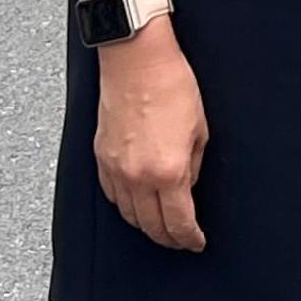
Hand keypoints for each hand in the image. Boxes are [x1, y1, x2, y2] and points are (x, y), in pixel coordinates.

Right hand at [95, 23, 211, 250]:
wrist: (137, 58)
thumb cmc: (171, 84)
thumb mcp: (200, 129)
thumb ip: (192, 166)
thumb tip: (187, 187)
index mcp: (169, 171)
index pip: (179, 223)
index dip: (189, 239)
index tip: (195, 242)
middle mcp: (138, 175)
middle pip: (151, 226)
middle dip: (168, 238)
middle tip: (180, 240)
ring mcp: (115, 167)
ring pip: (128, 215)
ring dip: (145, 224)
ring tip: (159, 224)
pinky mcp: (101, 155)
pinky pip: (111, 194)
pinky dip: (124, 205)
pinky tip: (135, 202)